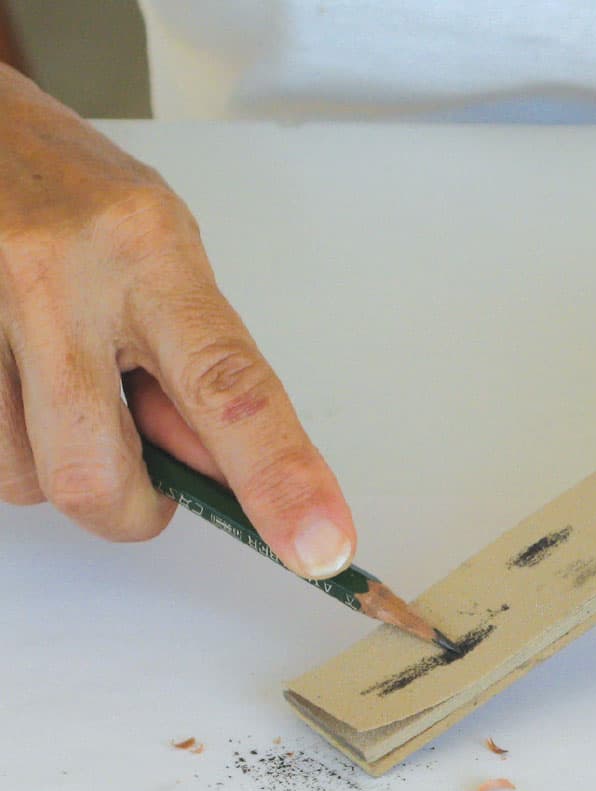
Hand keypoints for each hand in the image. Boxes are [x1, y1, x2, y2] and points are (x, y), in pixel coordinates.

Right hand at [0, 66, 355, 577]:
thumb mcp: (165, 261)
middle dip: (132, 510)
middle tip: (145, 484)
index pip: (230, 389)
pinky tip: (20, 385)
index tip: (322, 546)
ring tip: (65, 390)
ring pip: (25, 479)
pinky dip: (16, 449)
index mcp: (150, 255)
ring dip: (61, 469)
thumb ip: (196, 368)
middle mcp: (60, 277)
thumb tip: (223, 475)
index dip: (280, 478)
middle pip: (98, 472)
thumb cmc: (80, 197)